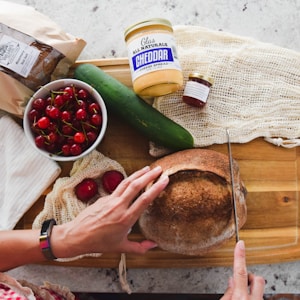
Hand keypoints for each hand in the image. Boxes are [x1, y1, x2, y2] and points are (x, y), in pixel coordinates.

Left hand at [52, 165, 168, 257]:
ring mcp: (110, 200)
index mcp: (126, 219)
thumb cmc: (99, 243)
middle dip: (149, 175)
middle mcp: (119, 206)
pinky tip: (133, 179)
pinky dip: (128, 180)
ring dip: (138, 174)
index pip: (144, 199)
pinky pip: (118, 187)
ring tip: (148, 168)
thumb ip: (140, 247)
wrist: (77, 236)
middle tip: (159, 169)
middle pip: (136, 186)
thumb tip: (154, 245)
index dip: (156, 188)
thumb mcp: (121, 247)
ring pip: (127, 182)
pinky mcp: (103, 197)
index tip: (164, 180)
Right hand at [220, 240, 264, 299]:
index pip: (240, 272)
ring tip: (242, 297)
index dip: (239, 256)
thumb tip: (231, 281)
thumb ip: (228, 293)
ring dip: (251, 290)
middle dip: (251, 277)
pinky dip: (253, 297)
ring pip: (260, 289)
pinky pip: (260, 297)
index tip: (240, 243)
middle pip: (258, 279)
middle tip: (243, 283)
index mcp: (240, 298)